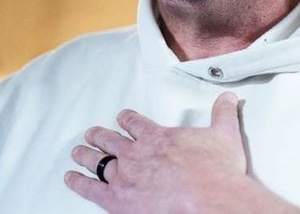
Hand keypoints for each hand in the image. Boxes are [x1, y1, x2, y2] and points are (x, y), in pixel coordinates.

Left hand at [66, 92, 295, 212]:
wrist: (209, 200)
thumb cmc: (216, 173)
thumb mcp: (224, 136)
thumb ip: (223, 114)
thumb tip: (229, 99)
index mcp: (157, 137)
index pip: (135, 123)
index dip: (127, 119)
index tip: (122, 118)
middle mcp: (136, 154)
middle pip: (110, 139)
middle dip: (99, 136)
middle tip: (92, 133)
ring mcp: (124, 176)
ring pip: (97, 161)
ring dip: (85, 155)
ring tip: (77, 152)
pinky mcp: (117, 200)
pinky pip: (89, 188)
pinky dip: (77, 182)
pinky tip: (70, 178)